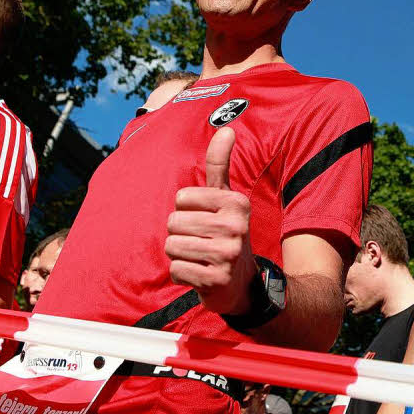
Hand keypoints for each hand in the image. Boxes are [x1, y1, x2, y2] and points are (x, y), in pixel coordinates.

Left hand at [165, 128, 256, 313]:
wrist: (242, 284)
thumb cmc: (226, 234)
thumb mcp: (226, 198)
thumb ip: (221, 164)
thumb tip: (226, 129)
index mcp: (237, 202)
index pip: (181, 198)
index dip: (185, 211)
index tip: (205, 220)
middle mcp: (236, 226)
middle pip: (174, 222)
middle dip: (180, 235)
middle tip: (201, 242)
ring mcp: (228, 254)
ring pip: (172, 246)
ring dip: (179, 255)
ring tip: (200, 257)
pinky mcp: (217, 279)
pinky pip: (176, 270)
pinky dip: (182, 275)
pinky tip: (200, 274)